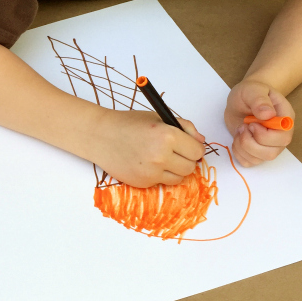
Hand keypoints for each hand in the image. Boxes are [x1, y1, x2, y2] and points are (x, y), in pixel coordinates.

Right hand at [89, 109, 205, 187]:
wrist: (101, 136)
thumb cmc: (128, 124)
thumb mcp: (159, 117)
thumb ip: (184, 127)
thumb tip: (201, 141)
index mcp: (168, 136)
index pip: (197, 152)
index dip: (194, 148)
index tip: (189, 146)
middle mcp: (161, 156)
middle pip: (190, 167)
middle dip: (186, 160)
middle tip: (176, 152)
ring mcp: (151, 172)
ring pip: (179, 178)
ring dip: (175, 170)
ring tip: (162, 158)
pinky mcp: (143, 183)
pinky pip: (162, 182)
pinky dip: (160, 175)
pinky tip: (148, 163)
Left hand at [225, 79, 294, 166]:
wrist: (242, 99)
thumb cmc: (251, 92)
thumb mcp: (253, 90)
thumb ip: (260, 101)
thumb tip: (268, 114)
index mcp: (285, 119)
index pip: (283, 137)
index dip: (264, 135)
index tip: (251, 123)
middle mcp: (280, 135)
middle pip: (272, 153)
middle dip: (250, 143)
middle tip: (243, 127)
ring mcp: (269, 145)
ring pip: (260, 159)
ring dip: (243, 147)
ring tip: (240, 130)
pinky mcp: (256, 151)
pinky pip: (249, 162)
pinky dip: (238, 153)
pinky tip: (237, 138)